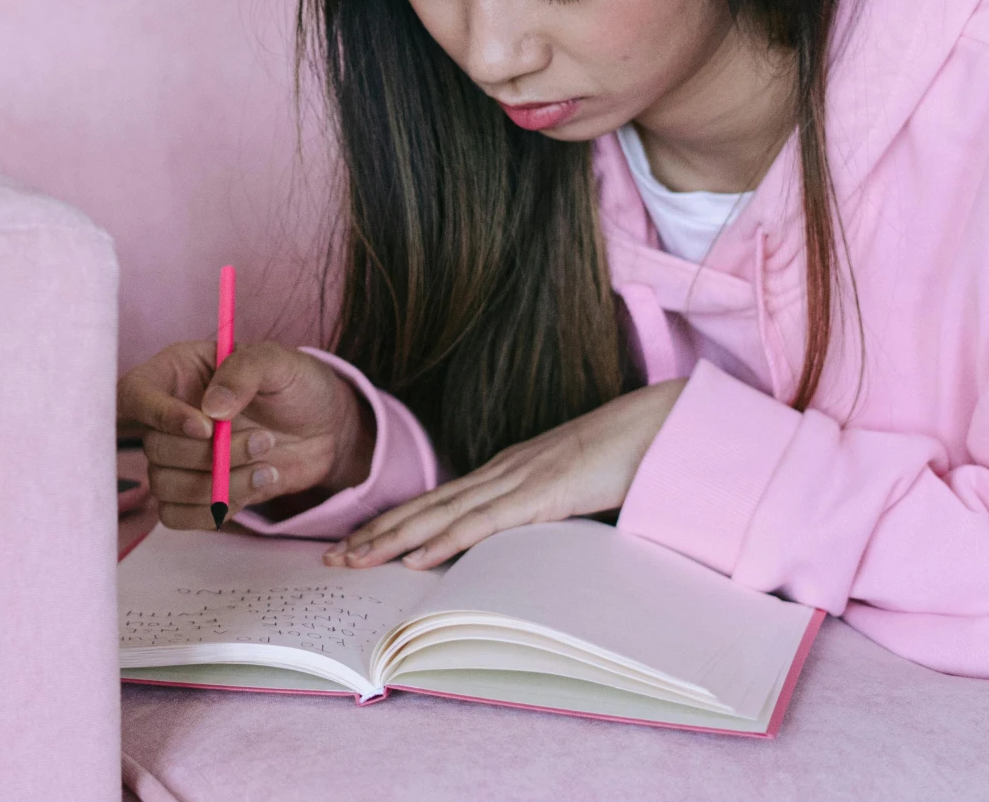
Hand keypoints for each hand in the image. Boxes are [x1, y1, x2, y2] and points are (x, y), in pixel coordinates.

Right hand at [117, 340, 374, 529]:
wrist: (326, 426)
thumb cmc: (297, 383)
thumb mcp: (278, 362)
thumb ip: (243, 373)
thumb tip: (211, 409)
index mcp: (178, 373)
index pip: (135, 393)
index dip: (160, 415)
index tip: (206, 428)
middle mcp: (170, 415)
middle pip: (154, 448)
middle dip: (210, 455)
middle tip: (264, 441)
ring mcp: (181, 456)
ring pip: (165, 486)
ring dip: (218, 485)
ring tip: (267, 469)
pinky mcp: (197, 489)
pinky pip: (176, 514)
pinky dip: (213, 510)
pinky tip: (253, 489)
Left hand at [324, 379, 683, 568]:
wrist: (658, 426)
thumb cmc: (622, 459)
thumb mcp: (571, 491)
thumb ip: (543, 513)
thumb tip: (524, 546)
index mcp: (504, 472)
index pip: (435, 502)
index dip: (392, 523)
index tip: (356, 543)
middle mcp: (499, 473)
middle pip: (423, 507)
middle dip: (373, 534)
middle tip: (330, 558)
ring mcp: (517, 481)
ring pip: (439, 516)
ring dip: (392, 541)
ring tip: (353, 561)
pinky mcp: (539, 494)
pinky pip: (482, 523)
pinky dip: (443, 541)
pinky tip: (413, 558)